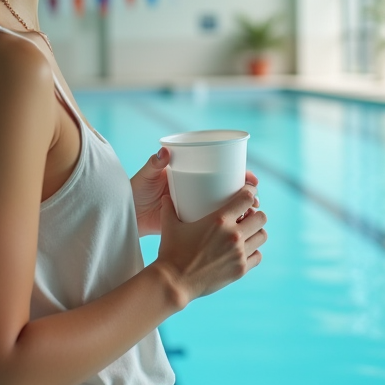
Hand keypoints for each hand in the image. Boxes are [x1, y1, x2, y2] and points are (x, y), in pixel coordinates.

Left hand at [130, 148, 257, 235]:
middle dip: (248, 196)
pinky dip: (228, 227)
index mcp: (195, 175)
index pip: (224, 173)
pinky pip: (215, 224)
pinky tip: (238, 232)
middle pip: (231, 192)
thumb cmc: (137, 190)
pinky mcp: (194, 223)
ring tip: (250, 217)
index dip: (242, 176)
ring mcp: (198, 208)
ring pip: (227, 210)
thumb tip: (165, 151)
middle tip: (255, 202)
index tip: (252, 180)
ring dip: (243, 213)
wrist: (129, 214)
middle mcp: (200, 190)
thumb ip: (154, 164)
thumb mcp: (147, 176)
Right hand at [154, 184, 267, 307]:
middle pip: (261, 217)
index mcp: (219, 220)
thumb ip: (169, 208)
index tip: (249, 193)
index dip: (250, 193)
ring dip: (256, 232)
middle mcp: (233, 235)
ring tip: (247, 233)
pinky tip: (245, 251)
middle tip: (246, 217)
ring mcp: (239, 254)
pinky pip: (258, 256)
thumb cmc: (171, 252)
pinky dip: (254, 252)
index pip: (247, 198)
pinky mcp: (240, 269)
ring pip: (262, 236)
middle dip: (255, 215)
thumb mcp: (170, 226)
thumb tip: (165, 197)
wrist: (174, 282)